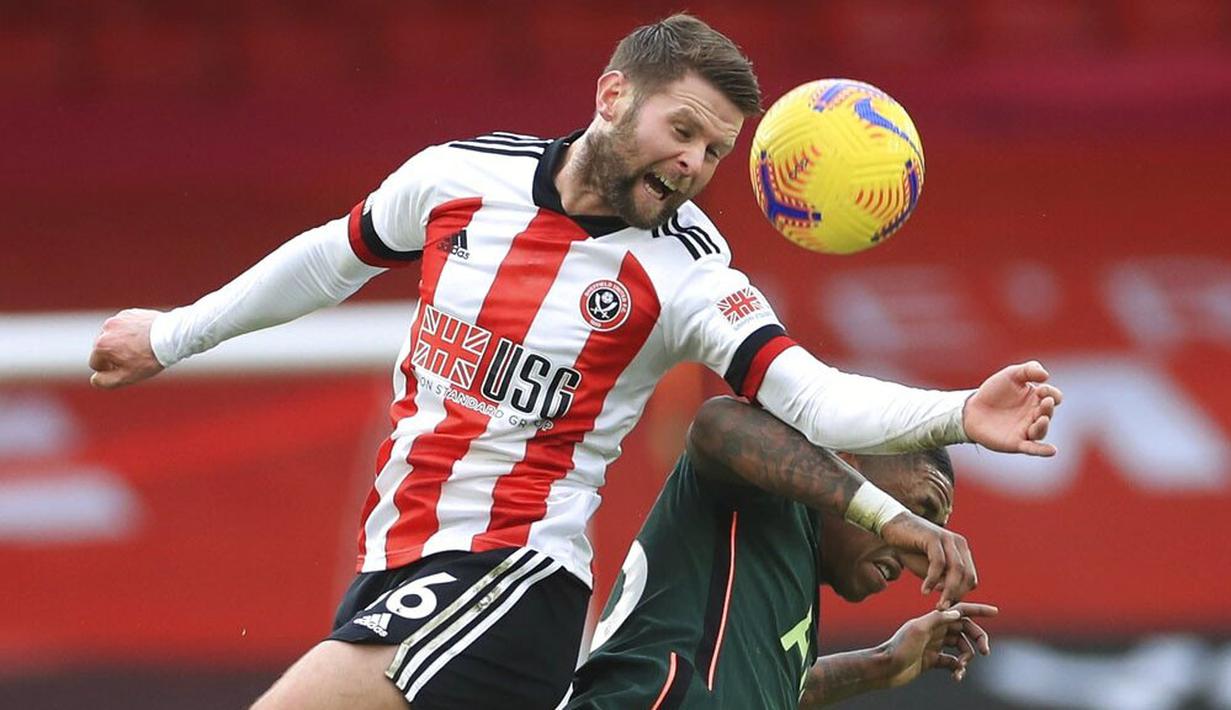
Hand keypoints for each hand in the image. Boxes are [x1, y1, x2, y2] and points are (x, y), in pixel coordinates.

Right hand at [88, 308, 164, 388]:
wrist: (172, 337)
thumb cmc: (150, 358)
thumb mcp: (127, 376)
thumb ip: (105, 381)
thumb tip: (94, 379)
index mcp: (102, 345)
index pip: (95, 363)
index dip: (109, 369)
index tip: (126, 368)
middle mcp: (106, 329)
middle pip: (103, 348)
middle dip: (114, 355)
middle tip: (135, 358)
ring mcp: (118, 319)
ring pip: (114, 336)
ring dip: (122, 342)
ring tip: (141, 347)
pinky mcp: (129, 313)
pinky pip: (125, 326)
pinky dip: (131, 332)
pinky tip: (145, 337)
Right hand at [880, 512, 974, 609]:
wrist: (891, 526)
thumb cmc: (910, 548)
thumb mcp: (927, 568)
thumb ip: (940, 579)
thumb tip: (950, 597)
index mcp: (961, 549)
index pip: (970, 578)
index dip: (961, 594)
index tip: (947, 606)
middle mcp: (958, 543)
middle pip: (967, 575)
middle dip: (957, 595)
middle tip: (944, 610)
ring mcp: (947, 538)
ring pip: (956, 570)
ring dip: (948, 591)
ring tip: (938, 606)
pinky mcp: (934, 537)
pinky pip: (938, 563)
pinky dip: (932, 580)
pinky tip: (924, 591)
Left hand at [881, 603, 997, 687]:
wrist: (885, 668)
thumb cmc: (899, 647)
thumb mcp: (918, 630)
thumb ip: (937, 619)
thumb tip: (958, 611)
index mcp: (933, 620)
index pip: (960, 610)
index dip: (978, 610)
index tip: (995, 612)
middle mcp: (935, 630)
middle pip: (965, 630)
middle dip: (978, 639)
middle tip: (986, 652)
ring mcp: (935, 645)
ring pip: (961, 648)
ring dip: (967, 658)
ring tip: (961, 668)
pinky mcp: (932, 660)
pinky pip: (953, 662)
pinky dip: (958, 669)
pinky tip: (957, 676)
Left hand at [963, 361, 1062, 456]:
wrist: (972, 409)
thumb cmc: (994, 391)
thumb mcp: (1011, 374)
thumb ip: (1029, 369)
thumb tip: (1046, 375)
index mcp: (1036, 398)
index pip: (1053, 396)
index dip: (1051, 392)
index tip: (1041, 388)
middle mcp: (1034, 415)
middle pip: (1048, 412)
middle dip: (1048, 407)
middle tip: (1045, 401)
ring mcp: (1026, 429)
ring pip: (1041, 431)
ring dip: (1043, 426)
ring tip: (1042, 419)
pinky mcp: (1016, 442)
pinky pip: (1032, 448)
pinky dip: (1042, 450)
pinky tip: (1052, 451)